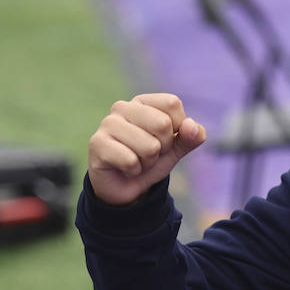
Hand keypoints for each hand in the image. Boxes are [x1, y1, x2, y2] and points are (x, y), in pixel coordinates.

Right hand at [88, 93, 205, 205]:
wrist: (125, 187)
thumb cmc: (149, 160)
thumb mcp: (176, 149)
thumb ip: (191, 137)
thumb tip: (192, 126)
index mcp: (143, 102)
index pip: (172, 103)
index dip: (177, 128)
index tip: (164, 139)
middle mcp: (122, 107)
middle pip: (163, 124)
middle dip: (162, 147)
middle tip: (148, 153)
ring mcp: (107, 124)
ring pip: (149, 146)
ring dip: (148, 162)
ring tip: (136, 161)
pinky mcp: (97, 143)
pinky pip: (131, 161)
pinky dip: (134, 171)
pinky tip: (124, 168)